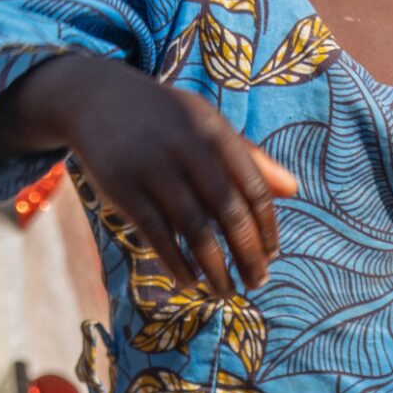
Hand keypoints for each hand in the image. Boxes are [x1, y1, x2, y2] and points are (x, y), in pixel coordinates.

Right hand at [42, 55, 297, 298]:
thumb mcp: (209, 126)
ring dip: (215, 269)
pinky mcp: (123, 189)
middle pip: (230, 213)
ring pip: (195, 230)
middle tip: (257, 283)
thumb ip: (249, 158)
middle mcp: (188, 149)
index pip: (255, 189)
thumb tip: (294, 190)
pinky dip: (176, 262)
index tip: (272, 255)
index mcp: (216, 134)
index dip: (268, 228)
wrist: (98, 99)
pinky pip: (157, 234)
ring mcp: (154, 169)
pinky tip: (189, 280)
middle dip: (248, 254)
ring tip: (226, 293)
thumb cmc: (166, 118)